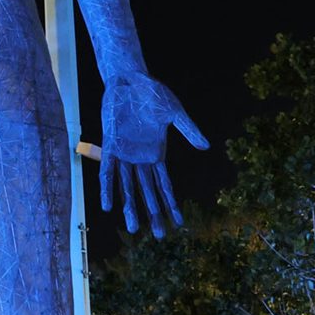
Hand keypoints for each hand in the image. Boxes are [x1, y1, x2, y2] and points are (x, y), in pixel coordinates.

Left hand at [99, 73, 208, 237]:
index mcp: (157, 152)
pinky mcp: (110, 145)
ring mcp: (125, 153)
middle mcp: (141, 158)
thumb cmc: (153, 93)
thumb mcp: (175, 112)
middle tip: (161, 236)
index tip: (179, 222)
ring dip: (131, 207)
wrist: (130, 78)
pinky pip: (107, 171)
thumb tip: (206, 147)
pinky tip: (108, 206)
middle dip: (154, 213)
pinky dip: (108, 189)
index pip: (165, 185)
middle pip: (148, 191)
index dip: (171, 204)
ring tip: (134, 228)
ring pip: (128, 186)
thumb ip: (188, 130)